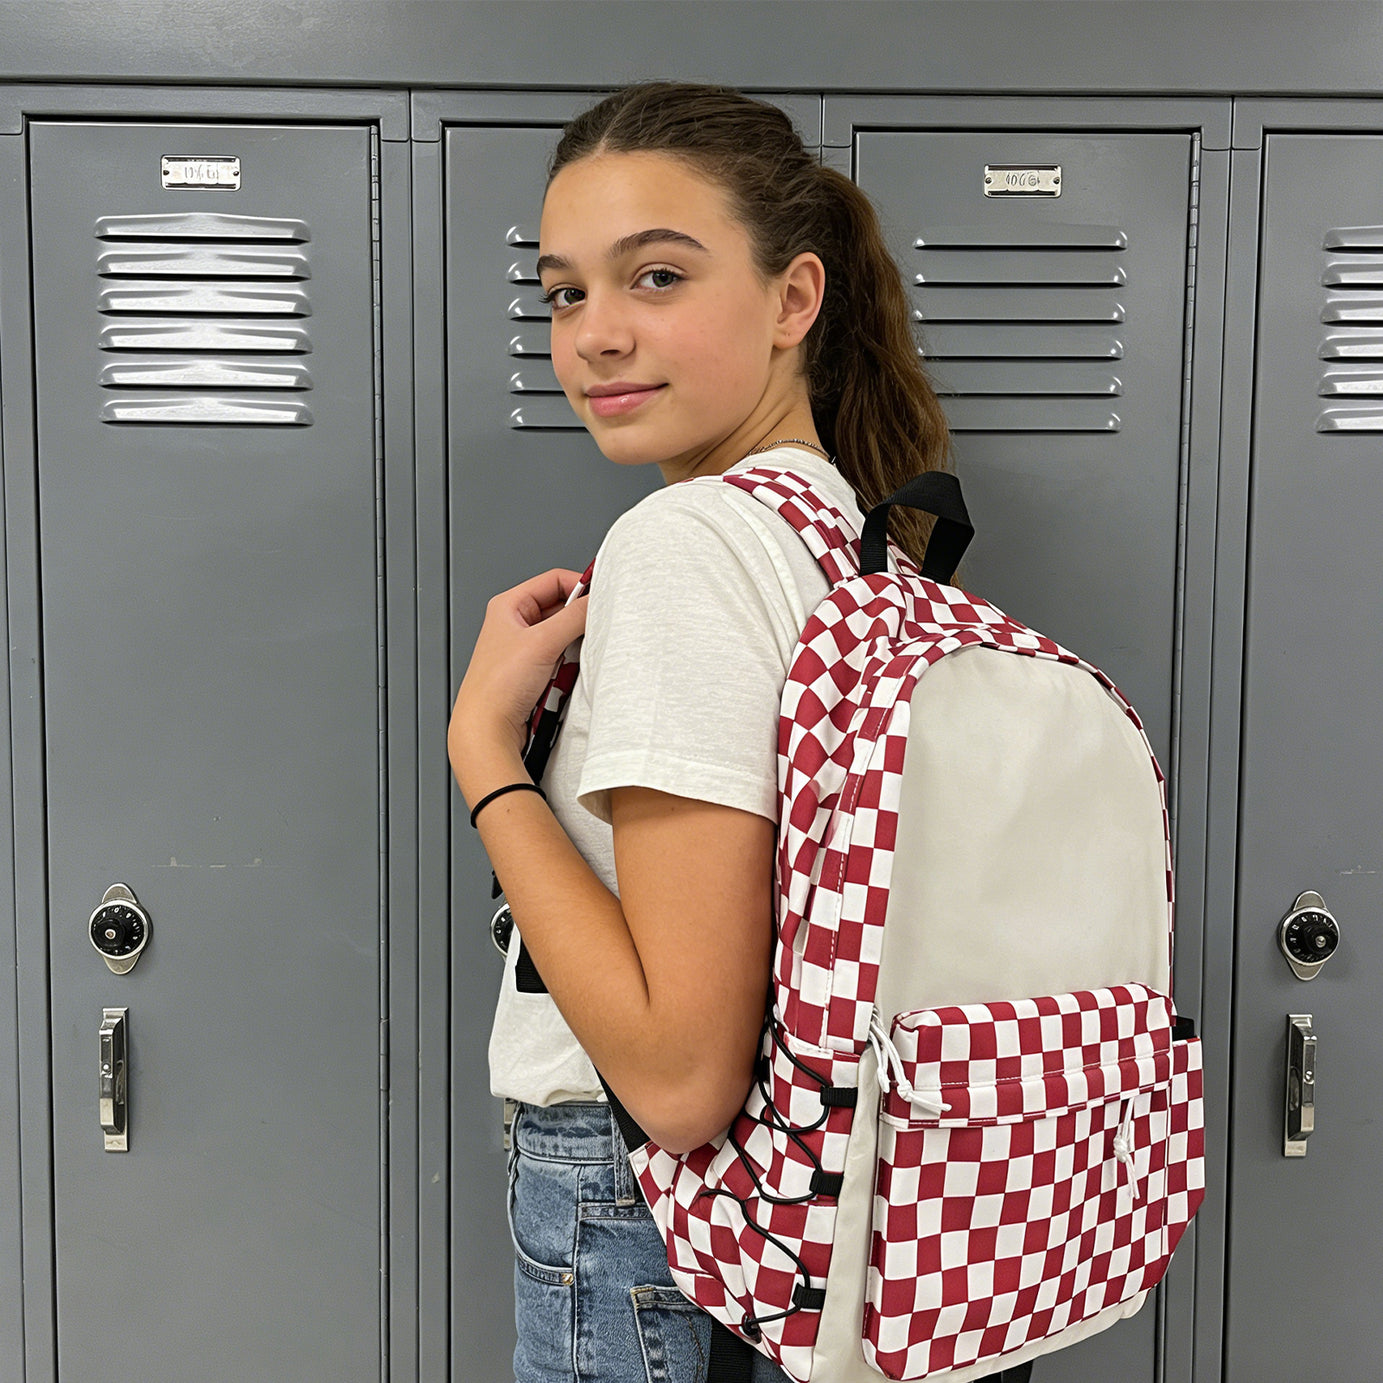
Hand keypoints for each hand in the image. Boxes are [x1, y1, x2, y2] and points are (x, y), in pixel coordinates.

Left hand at [448, 569, 588, 801]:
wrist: (487, 731)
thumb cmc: (496, 688)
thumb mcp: (542, 643)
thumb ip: (575, 616)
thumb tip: (597, 600)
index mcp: (509, 606)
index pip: (554, 580)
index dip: (580, 585)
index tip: (603, 597)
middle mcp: (516, 624)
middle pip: (562, 609)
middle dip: (578, 622)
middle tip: (591, 631)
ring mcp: (525, 649)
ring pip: (564, 637)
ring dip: (574, 648)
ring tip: (569, 661)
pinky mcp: (534, 672)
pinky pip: (563, 660)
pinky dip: (570, 667)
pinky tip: (564, 678)